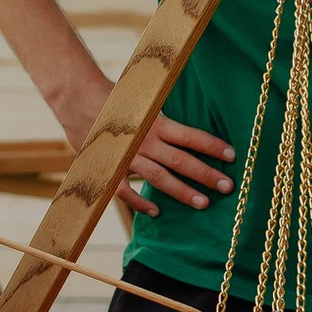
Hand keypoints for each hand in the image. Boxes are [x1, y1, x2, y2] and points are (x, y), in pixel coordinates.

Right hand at [57, 80, 234, 216]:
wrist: (79, 100)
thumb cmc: (117, 99)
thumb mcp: (145, 101)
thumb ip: (165, 114)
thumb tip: (190, 122)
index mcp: (156, 121)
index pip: (190, 136)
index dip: (212, 146)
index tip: (232, 155)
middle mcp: (145, 140)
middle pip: (180, 160)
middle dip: (205, 174)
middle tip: (227, 188)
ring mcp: (127, 156)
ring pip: (158, 178)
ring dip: (181, 191)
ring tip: (203, 203)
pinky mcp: (109, 168)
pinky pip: (125, 191)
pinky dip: (140, 203)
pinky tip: (156, 212)